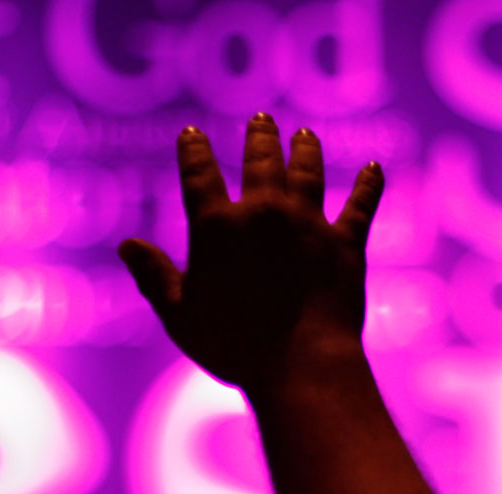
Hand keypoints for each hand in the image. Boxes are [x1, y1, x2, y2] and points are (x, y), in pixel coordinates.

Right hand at [118, 113, 383, 397]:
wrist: (300, 365)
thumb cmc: (234, 349)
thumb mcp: (180, 316)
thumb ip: (154, 276)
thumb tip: (126, 246)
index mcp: (218, 227)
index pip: (199, 175)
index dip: (193, 151)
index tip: (192, 134)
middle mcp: (265, 213)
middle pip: (261, 161)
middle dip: (259, 137)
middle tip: (261, 120)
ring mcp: (309, 225)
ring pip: (307, 173)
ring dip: (305, 151)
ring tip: (304, 135)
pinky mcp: (345, 245)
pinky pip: (359, 207)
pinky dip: (368, 186)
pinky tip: (375, 169)